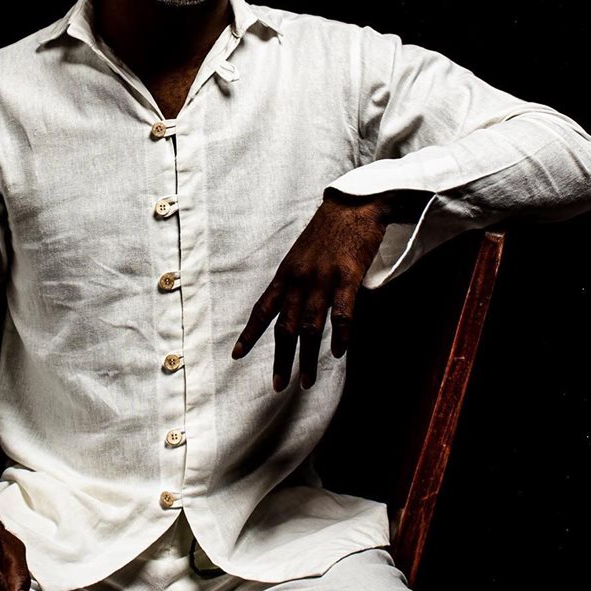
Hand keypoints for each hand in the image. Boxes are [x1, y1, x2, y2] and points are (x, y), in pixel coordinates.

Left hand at [231, 189, 427, 390]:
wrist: (354, 205)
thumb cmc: (329, 231)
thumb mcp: (302, 255)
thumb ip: (295, 281)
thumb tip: (290, 306)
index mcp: (286, 274)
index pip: (262, 309)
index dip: (249, 334)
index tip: (237, 356)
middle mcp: (299, 279)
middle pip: (284, 327)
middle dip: (280, 358)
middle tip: (278, 386)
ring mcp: (323, 279)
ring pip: (310, 327)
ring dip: (308, 358)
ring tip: (306, 382)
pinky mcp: (347, 276)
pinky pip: (342, 313)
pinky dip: (340, 336)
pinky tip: (339, 353)